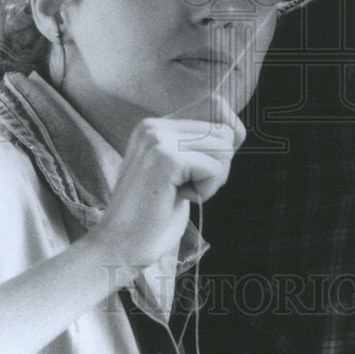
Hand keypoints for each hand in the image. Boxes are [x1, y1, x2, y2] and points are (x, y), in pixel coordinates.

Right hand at [89, 94, 244, 271]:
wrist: (118, 248)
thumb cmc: (154, 216)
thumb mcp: (179, 171)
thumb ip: (200, 145)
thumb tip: (236, 130)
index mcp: (155, 125)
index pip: (215, 105)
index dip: (227, 136)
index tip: (207, 166)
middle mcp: (154, 125)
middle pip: (224, 129)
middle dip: (219, 165)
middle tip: (189, 186)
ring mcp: (157, 139)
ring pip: (223, 148)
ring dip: (213, 179)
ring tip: (181, 193)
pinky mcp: (166, 159)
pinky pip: (215, 168)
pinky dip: (207, 189)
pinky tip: (179, 199)